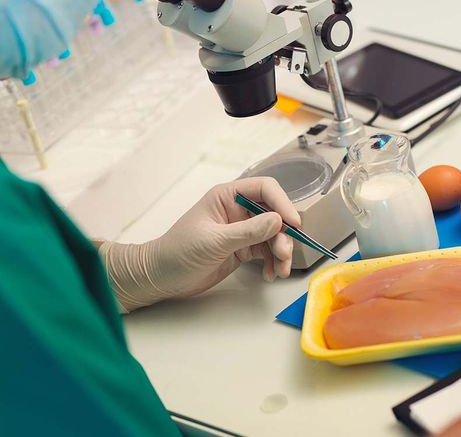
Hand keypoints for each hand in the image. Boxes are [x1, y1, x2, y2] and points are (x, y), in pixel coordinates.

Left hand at [100, 177, 299, 311]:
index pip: (265, 189)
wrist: (160, 278)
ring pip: (274, 235)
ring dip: (281, 252)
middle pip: (274, 214)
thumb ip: (248, 231)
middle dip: (284, 234)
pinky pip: (267, 251)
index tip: (293, 223)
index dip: (282, 203)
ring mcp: (242, 230)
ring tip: (279, 271)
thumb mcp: (214, 241)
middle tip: (284, 255)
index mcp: (227, 196)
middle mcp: (238, 210)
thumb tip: (278, 220)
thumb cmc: (178, 252)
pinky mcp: (243, 249)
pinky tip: (269, 274)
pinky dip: (272, 262)